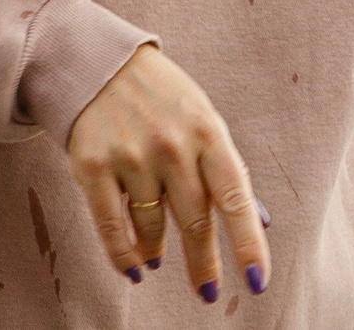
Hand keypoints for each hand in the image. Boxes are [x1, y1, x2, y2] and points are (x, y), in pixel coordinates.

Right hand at [65, 44, 269, 300]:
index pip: (235, 196)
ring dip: (159, 250)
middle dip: (203, 263)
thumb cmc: (161, 97)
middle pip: (195, 221)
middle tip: (206, 292)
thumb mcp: (201, 118)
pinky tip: (135, 268)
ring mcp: (131, 155)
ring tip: (160, 258)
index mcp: (207, 131)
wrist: (97, 62)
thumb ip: (226, 168)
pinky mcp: (92, 166)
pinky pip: (112, 227)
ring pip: (153, 226)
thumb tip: (261, 221)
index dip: (248, 242)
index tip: (256, 281)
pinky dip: (124, 255)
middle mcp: (172, 145)